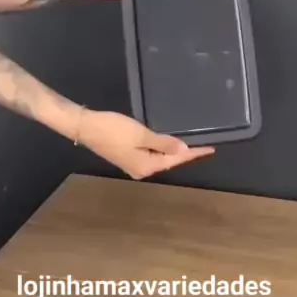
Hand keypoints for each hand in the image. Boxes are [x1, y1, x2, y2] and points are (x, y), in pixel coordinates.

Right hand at [78, 110, 213, 179]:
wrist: (85, 126)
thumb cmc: (113, 129)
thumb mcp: (141, 134)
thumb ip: (163, 143)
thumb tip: (183, 151)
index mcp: (146, 166)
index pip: (176, 160)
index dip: (193, 153)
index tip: (210, 149)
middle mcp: (141, 170)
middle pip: (168, 161)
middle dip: (185, 154)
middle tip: (203, 145)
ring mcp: (133, 164)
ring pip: (159, 158)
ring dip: (173, 151)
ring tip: (190, 144)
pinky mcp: (127, 156)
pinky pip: (150, 154)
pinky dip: (161, 149)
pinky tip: (167, 143)